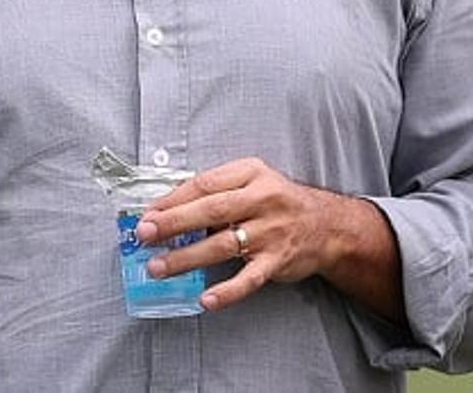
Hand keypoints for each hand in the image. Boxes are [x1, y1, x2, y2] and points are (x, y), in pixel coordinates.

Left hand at [134, 157, 399, 318]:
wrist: (327, 225)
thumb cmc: (279, 202)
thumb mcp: (254, 181)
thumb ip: (218, 191)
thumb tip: (168, 209)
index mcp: (252, 174)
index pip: (205, 184)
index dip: (173, 199)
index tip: (147, 212)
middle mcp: (262, 200)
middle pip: (210, 211)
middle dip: (173, 223)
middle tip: (144, 234)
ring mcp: (271, 232)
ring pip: (222, 245)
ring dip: (186, 258)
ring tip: (158, 267)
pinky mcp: (277, 260)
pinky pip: (249, 279)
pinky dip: (227, 291)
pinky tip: (206, 299)